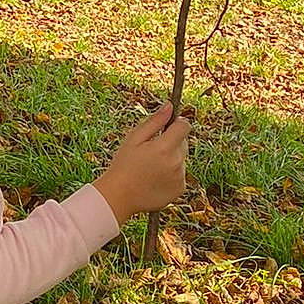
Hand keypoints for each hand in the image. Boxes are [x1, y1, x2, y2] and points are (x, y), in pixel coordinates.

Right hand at [96, 103, 189, 224]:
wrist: (119, 196)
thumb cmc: (123, 164)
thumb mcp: (134, 138)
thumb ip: (155, 121)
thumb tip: (170, 106)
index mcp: (165, 147)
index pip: (185, 126)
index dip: (177, 124)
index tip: (168, 127)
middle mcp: (176, 162)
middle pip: (184, 143)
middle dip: (172, 142)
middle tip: (152, 151)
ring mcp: (179, 177)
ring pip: (181, 160)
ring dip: (171, 159)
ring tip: (151, 167)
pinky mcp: (179, 189)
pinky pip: (180, 175)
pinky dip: (171, 175)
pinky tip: (154, 178)